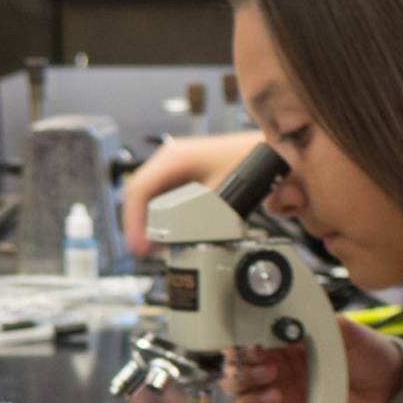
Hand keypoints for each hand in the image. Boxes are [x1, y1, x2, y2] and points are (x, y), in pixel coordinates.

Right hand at [118, 132, 260, 256]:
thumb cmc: (248, 163)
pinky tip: (166, 232)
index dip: (134, 222)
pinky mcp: (181, 173)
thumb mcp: (221, 195)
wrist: (267, 152)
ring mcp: (174, 164)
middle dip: (138, 224)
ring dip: (147, 221)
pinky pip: (160, 195)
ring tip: (153, 245)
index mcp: (173, 158)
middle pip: (139, 194)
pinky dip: (158, 215)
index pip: (139, 190)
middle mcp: (169, 158)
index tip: (139, 245)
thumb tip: (174, 238)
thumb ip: (196, 217)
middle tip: (144, 250)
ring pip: (147, 195)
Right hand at [226, 317, 402, 402]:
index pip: (246, 331)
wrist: (385, 391)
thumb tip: (286, 312)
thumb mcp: (344, 328)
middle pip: (234, 358)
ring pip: (235, 385)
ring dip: (243, 379)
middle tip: (260, 356)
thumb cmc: (368, 357)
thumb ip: (314, 319)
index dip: (240, 333)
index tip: (249, 334)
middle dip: (239, 357)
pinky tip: (274, 395)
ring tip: (269, 375)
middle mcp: (274, 359)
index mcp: (284, 335)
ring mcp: (274, 385)